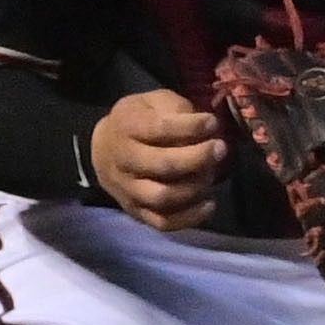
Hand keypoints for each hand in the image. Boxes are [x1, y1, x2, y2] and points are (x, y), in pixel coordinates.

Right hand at [91, 87, 226, 229]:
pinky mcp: (136, 212)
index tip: (212, 122)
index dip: (191, 126)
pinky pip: (162, 222)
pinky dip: (189, 218)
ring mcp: (127, 190)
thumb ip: (177, 110)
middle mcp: (122, 160)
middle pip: (162, 165)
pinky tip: (209, 204)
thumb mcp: (154, 102)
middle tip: (220, 148)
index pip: (159, 128)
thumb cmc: (141, 120)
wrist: (104, 148)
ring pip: (162, 197)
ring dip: (194, 187)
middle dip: (198, 157)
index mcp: (126, 126)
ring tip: (211, 174)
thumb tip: (206, 127)